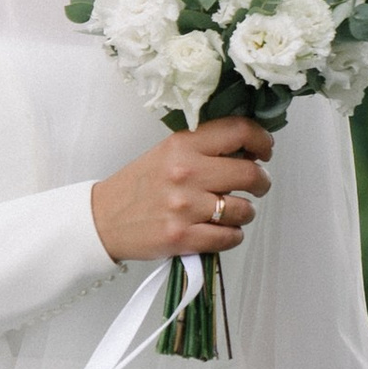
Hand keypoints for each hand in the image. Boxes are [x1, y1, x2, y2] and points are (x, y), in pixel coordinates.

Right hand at [90, 116, 273, 266]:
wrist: (103, 219)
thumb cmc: (139, 185)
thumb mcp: (168, 152)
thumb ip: (205, 148)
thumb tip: (249, 151)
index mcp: (182, 144)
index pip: (238, 130)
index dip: (262, 140)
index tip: (264, 150)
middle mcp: (185, 172)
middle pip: (250, 174)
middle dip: (261, 182)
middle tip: (256, 185)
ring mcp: (185, 207)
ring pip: (244, 210)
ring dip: (244, 213)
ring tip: (230, 211)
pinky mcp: (183, 238)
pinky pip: (229, 237)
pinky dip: (232, 236)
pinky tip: (221, 230)